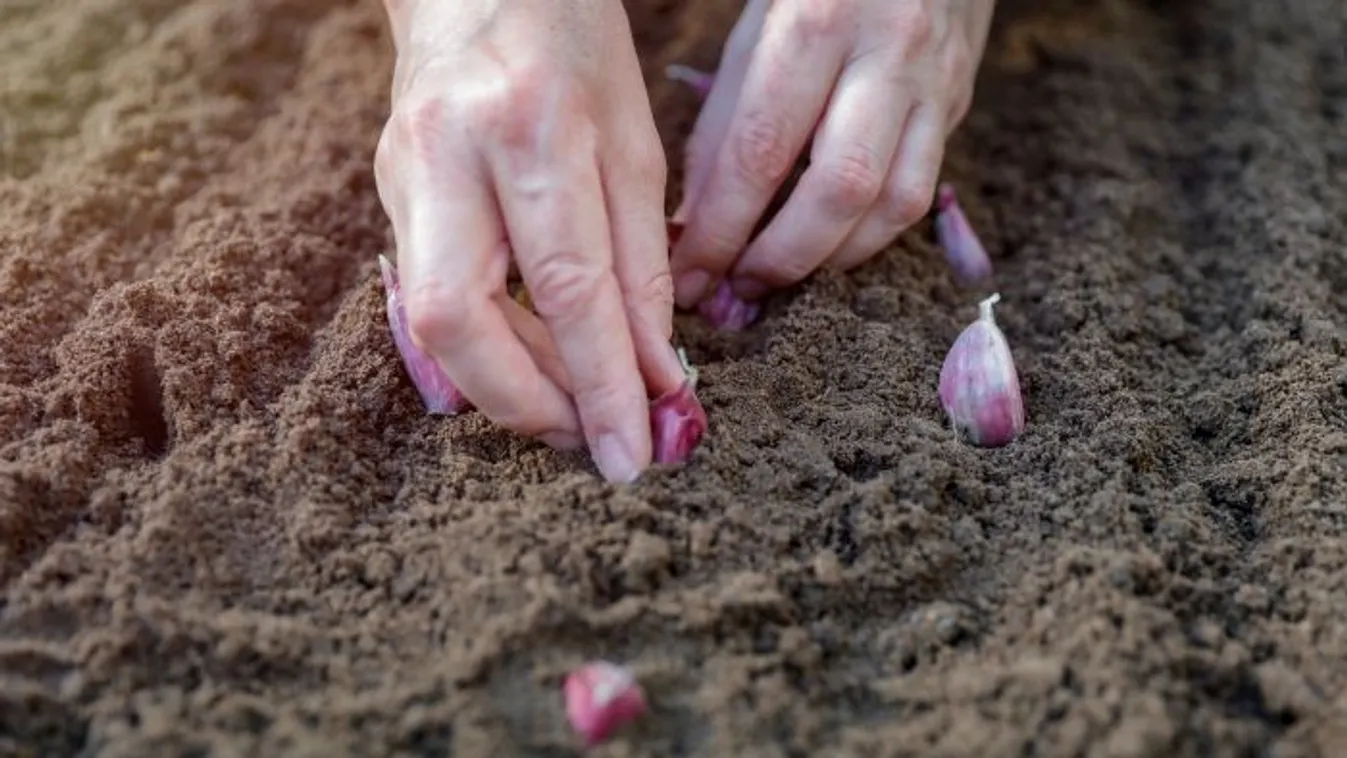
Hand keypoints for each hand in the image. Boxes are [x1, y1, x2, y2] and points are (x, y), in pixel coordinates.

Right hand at [374, 0, 686, 482]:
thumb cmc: (574, 46)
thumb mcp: (634, 144)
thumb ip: (643, 266)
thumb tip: (654, 377)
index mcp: (530, 128)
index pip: (568, 288)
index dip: (600, 385)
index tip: (633, 455)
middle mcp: (448, 156)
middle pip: (458, 322)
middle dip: (526, 403)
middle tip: (590, 438)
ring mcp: (401, 176)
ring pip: (436, 323)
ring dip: (512, 382)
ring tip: (578, 405)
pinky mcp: (388, 195)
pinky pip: (432, 297)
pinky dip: (490, 344)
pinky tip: (535, 361)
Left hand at [669, 0, 996, 306]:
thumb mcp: (758, 16)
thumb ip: (726, 114)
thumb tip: (693, 221)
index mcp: (818, 17)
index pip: (760, 148)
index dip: (720, 227)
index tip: (688, 275)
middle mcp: (886, 51)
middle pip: (836, 188)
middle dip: (777, 258)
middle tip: (734, 292)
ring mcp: (933, 81)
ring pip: (890, 204)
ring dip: (827, 259)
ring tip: (775, 280)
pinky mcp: (957, 103)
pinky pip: (918, 194)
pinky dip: (868, 238)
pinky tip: (827, 250)